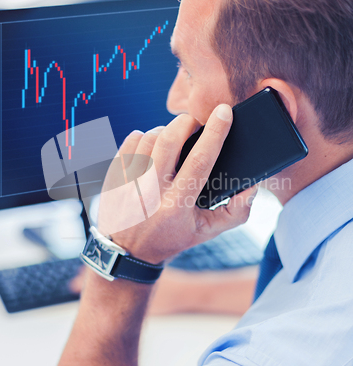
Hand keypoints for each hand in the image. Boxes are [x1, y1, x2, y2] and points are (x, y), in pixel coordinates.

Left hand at [97, 104, 257, 263]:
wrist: (127, 253)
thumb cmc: (170, 238)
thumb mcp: (206, 232)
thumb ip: (235, 213)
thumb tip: (252, 188)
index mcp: (177, 205)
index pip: (200, 161)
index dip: (215, 133)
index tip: (224, 112)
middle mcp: (150, 192)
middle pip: (169, 141)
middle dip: (187, 122)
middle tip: (195, 121)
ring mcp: (129, 183)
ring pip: (149, 137)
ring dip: (166, 130)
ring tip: (174, 138)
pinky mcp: (115, 177)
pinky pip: (130, 141)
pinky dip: (145, 136)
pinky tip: (152, 146)